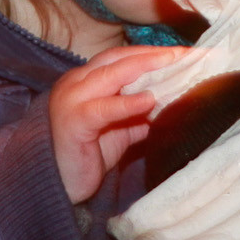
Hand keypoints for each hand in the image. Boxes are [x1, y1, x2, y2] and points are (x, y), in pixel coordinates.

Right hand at [49, 46, 189, 202]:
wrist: (52, 186)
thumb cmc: (85, 156)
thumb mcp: (119, 131)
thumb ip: (139, 115)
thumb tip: (173, 103)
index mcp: (87, 80)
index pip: (124, 57)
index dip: (155, 54)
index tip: (186, 54)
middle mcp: (77, 82)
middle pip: (120, 58)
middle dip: (155, 55)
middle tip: (187, 55)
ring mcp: (72, 98)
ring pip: (111, 74)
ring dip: (145, 68)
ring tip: (174, 65)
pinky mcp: (73, 121)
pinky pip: (103, 108)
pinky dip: (127, 103)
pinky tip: (149, 100)